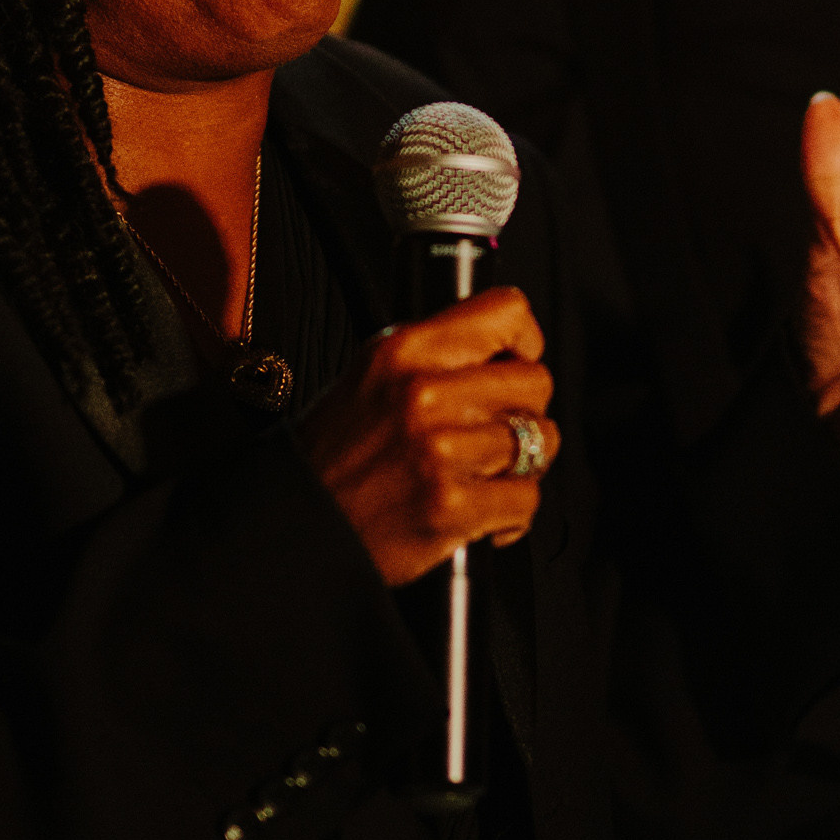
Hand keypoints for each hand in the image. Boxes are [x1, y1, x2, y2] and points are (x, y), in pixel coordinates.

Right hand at [294, 288, 559, 587]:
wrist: (299, 525)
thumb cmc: (338, 455)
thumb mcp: (373, 375)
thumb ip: (437, 354)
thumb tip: (509, 347)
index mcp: (403, 350)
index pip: (508, 314)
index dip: (523, 342)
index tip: (514, 363)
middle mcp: (421, 393)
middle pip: (536, 381)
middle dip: (525, 409)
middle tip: (494, 430)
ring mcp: (438, 452)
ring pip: (540, 439)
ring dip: (522, 462)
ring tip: (485, 471)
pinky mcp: (451, 507)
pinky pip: (526, 497)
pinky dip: (512, 512)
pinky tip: (481, 511)